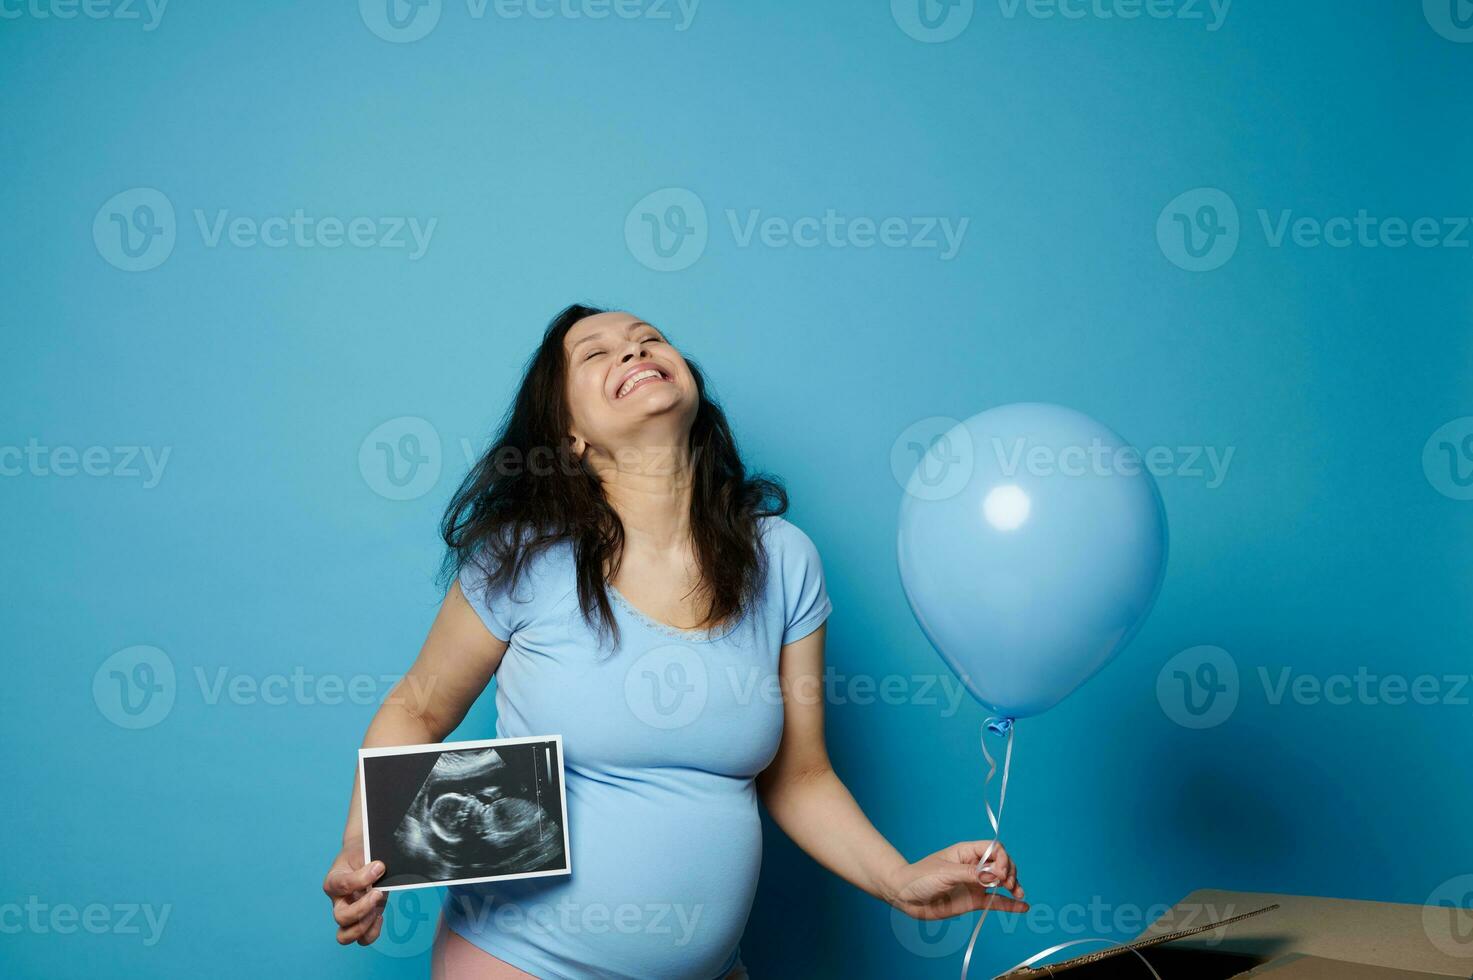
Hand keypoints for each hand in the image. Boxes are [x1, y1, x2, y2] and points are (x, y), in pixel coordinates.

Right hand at [323, 838, 387, 944]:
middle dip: (362, 909)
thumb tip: (380, 870)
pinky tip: (380, 916)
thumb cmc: (360, 854)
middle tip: (378, 893)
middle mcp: (337, 901)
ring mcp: (348, 913)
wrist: (361, 856)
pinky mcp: (361, 920)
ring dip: (364, 926)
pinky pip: (362, 939)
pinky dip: (372, 933)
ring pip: (344, 936)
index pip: (342, 885)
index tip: (379, 866)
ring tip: (377, 911)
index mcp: (333, 881)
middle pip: (340, 917)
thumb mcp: (362, 851)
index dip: (362, 878)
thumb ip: (369, 861)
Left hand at [883, 839, 1027, 920]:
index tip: (1001, 874)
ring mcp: (975, 883)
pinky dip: (1010, 904)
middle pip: (1002, 864)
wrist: (905, 897)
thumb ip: (972, 875)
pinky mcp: (974, 900)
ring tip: (1019, 893)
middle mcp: (974, 866)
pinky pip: (996, 901)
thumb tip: (996, 876)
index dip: (1002, 859)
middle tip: (1007, 884)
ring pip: (1002, 882)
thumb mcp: (946, 873)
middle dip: (1010, 872)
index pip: (993, 849)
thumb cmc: (920, 877)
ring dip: (1014, 886)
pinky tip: (1023, 906)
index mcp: (966, 852)